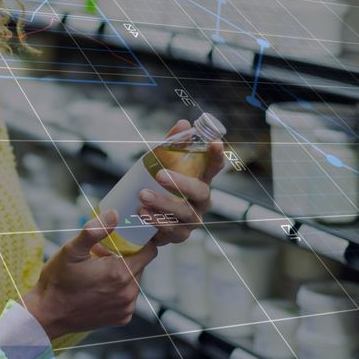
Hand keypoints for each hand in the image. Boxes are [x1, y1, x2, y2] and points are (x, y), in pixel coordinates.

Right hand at [24, 209, 156, 340]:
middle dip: (126, 256)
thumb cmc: (57, 281)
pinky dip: (118, 290)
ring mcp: (126, 307)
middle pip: (141, 265)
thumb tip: (114, 214)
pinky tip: (99, 288)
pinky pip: (128, 297)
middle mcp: (128, 293)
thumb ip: (94, 231)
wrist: (47, 315)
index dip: (140, 241)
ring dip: (122, 273)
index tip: (124, 238)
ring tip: (98, 271)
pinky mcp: (122, 318)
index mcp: (120, 273)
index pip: (149, 252)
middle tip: (102, 254)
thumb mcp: (71, 250)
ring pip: (134, 281)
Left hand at [142, 119, 223, 244]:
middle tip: (159, 175)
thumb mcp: (162, 164)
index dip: (216, 156)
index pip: (214, 167)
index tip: (215, 143)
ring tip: (143, 195)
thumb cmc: (159, 187)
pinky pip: (172, 230)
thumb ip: (172, 145)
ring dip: (163, 203)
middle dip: (181, 183)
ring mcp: (193, 219)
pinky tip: (142, 213)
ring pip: (184, 213)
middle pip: (200, 192)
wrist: (143, 219)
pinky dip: (156, 221)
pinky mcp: (180, 235)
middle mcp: (201, 201)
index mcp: (201, 180)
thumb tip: (183, 123)